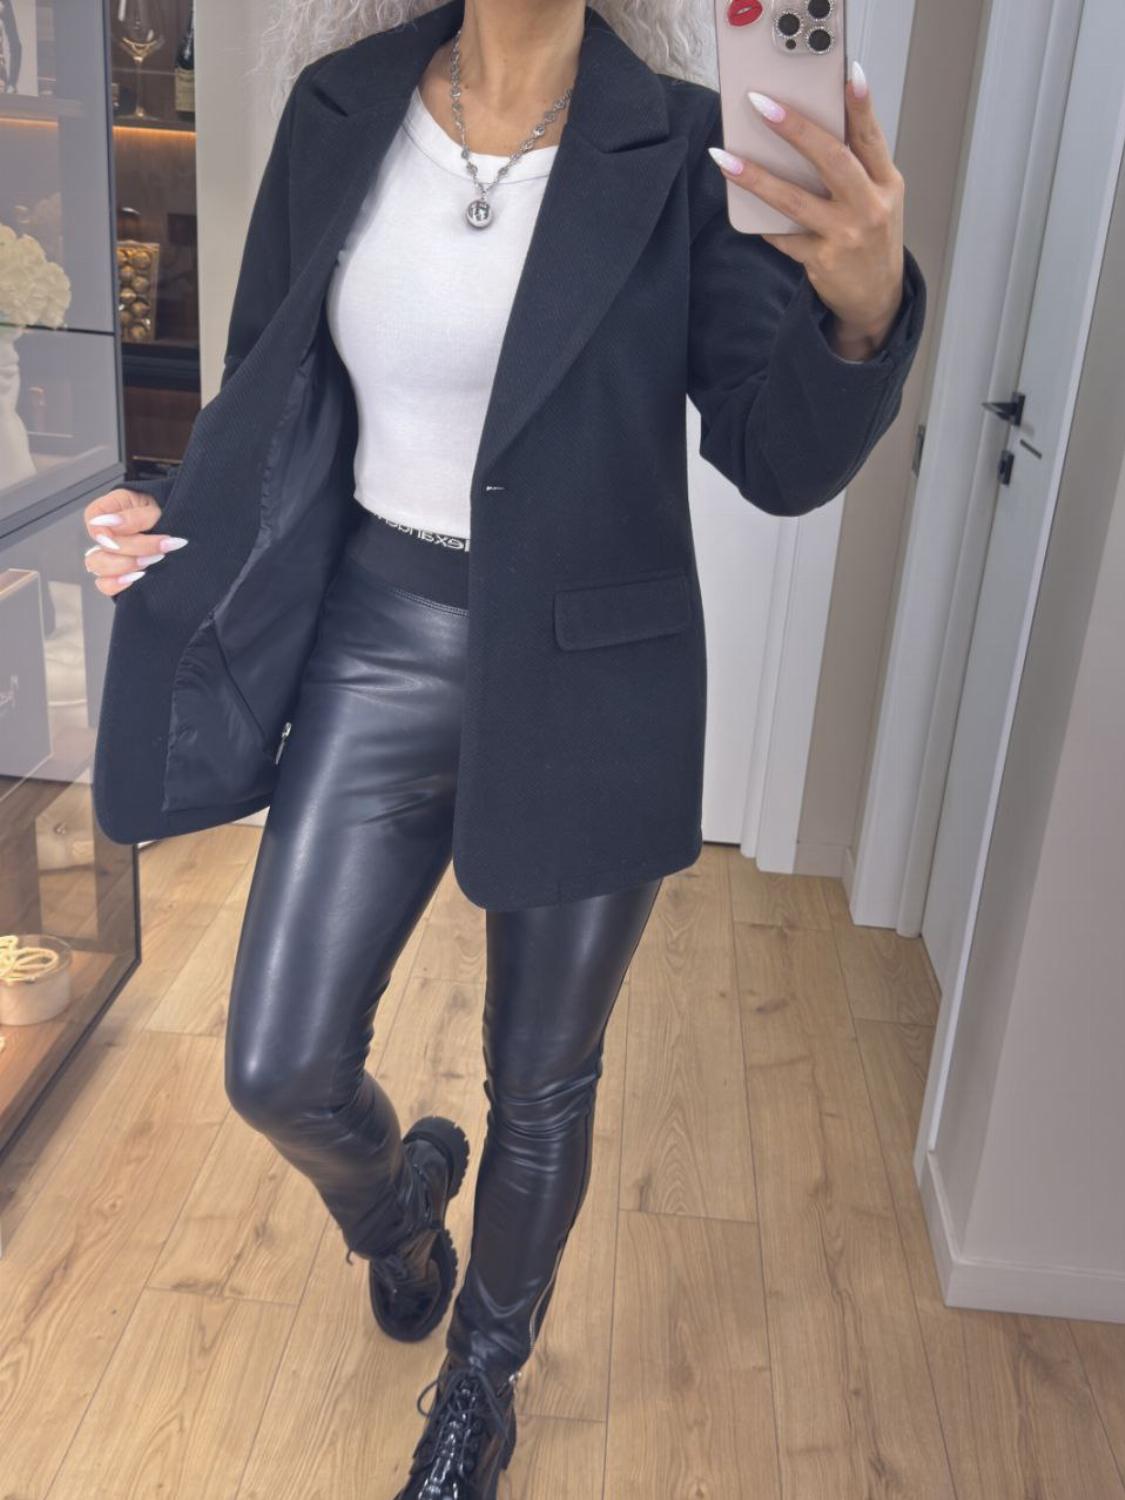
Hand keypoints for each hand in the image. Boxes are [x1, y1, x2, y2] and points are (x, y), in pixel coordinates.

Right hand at [83, 487, 188, 596]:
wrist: (179, 526)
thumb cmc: (162, 510)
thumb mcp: (152, 507)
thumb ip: (133, 516)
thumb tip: (113, 523)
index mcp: (105, 513)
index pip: (94, 522)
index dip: (111, 531)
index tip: (138, 531)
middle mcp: (104, 536)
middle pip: (100, 547)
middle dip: (133, 548)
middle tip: (161, 545)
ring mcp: (109, 556)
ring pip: (99, 568)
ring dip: (127, 565)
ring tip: (154, 559)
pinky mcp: (118, 574)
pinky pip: (106, 585)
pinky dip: (119, 583)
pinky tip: (140, 576)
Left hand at [708, 61, 906, 359]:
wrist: (878, 298)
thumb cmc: (872, 238)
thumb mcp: (879, 198)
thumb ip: (856, 166)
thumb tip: (811, 127)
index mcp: (886, 183)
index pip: (872, 137)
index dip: (860, 105)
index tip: (846, 74)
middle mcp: (869, 207)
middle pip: (832, 159)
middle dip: (794, 128)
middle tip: (761, 104)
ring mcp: (846, 236)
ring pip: (794, 200)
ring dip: (755, 177)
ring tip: (725, 158)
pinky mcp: (823, 261)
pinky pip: (782, 236)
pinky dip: (761, 221)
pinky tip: (739, 204)